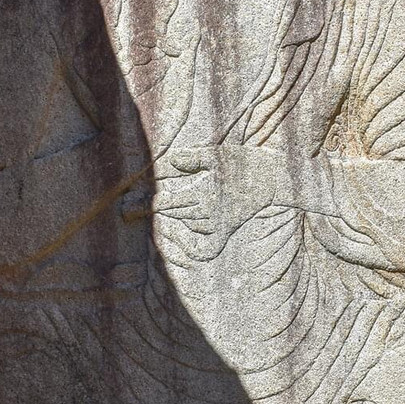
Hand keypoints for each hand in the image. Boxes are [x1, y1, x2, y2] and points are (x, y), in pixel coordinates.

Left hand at [150, 145, 283, 258]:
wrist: (273, 179)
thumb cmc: (244, 163)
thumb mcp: (217, 154)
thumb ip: (191, 158)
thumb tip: (166, 162)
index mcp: (206, 195)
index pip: (169, 202)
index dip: (152, 199)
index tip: (140, 194)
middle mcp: (210, 214)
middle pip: (174, 215)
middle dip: (155, 209)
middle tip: (131, 210)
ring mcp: (218, 225)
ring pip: (186, 225)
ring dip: (171, 219)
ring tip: (153, 213)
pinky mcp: (225, 231)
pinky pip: (203, 249)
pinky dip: (189, 248)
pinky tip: (179, 236)